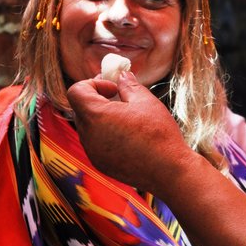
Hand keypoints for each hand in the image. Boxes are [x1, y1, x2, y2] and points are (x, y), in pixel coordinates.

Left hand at [67, 72, 191, 191]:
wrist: (168, 170)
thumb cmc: (158, 134)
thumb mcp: (145, 101)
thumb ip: (128, 84)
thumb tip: (122, 75)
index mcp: (95, 116)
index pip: (76, 91)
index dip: (92, 84)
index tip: (113, 88)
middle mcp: (88, 135)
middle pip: (81, 108)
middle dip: (97, 98)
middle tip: (120, 96)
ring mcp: (92, 152)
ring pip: (88, 126)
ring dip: (102, 117)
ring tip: (128, 118)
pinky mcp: (100, 163)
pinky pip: (95, 142)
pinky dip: (106, 134)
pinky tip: (129, 136)